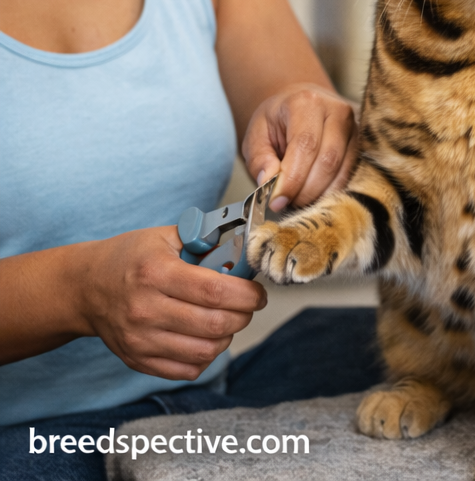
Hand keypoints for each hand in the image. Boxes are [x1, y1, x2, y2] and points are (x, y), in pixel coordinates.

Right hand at [77, 227, 265, 380]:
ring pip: (204, 351)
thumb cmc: (130, 258)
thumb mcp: (165, 235)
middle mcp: (146, 309)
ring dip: (227, 336)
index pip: (214, 292)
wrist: (86, 287)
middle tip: (248, 305)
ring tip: (228, 320)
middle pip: (214, 324)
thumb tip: (243, 248)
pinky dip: (206, 357)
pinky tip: (207, 337)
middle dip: (243, 316)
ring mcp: (140, 340)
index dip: (246, 295)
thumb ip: (205, 239)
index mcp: (156, 273)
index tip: (258, 293)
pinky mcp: (137, 360)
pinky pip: (187, 370)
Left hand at [241, 84, 358, 210]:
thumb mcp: (256, 135)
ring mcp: (354, 127)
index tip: (277, 200)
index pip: (306, 145)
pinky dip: (331, 191)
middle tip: (286, 202)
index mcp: (307, 102)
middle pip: (328, 160)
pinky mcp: (361, 143)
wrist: (300, 103)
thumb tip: (268, 184)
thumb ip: (259, 160)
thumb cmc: (277, 120)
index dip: (293, 178)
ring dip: (319, 193)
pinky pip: (350, 174)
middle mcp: (337, 111)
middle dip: (306, 190)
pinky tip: (314, 194)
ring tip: (298, 198)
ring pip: (342, 170)